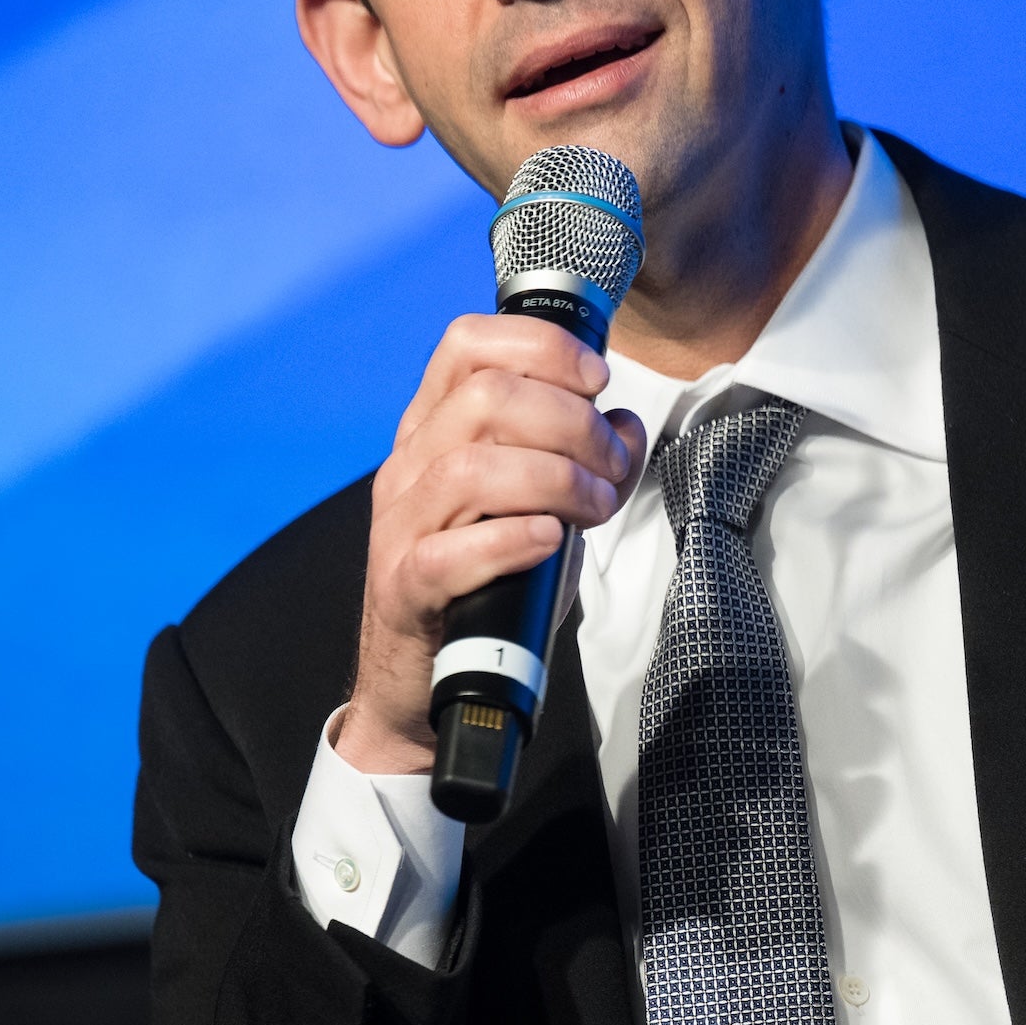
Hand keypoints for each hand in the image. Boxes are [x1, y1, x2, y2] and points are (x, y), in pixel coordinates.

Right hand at [334, 315, 645, 772]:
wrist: (425, 681)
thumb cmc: (489, 586)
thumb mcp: (545, 508)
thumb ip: (585, 464)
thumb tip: (625, 425)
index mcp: (434, 429)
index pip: (467, 344)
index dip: (541, 346)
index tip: (597, 380)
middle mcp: (409, 466)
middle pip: (485, 398)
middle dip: (570, 422)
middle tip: (610, 467)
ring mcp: (400, 526)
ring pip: (471, 468)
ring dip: (556, 480)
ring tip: (595, 508)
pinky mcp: (404, 587)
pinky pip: (449, 553)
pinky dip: (512, 540)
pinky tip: (550, 541)